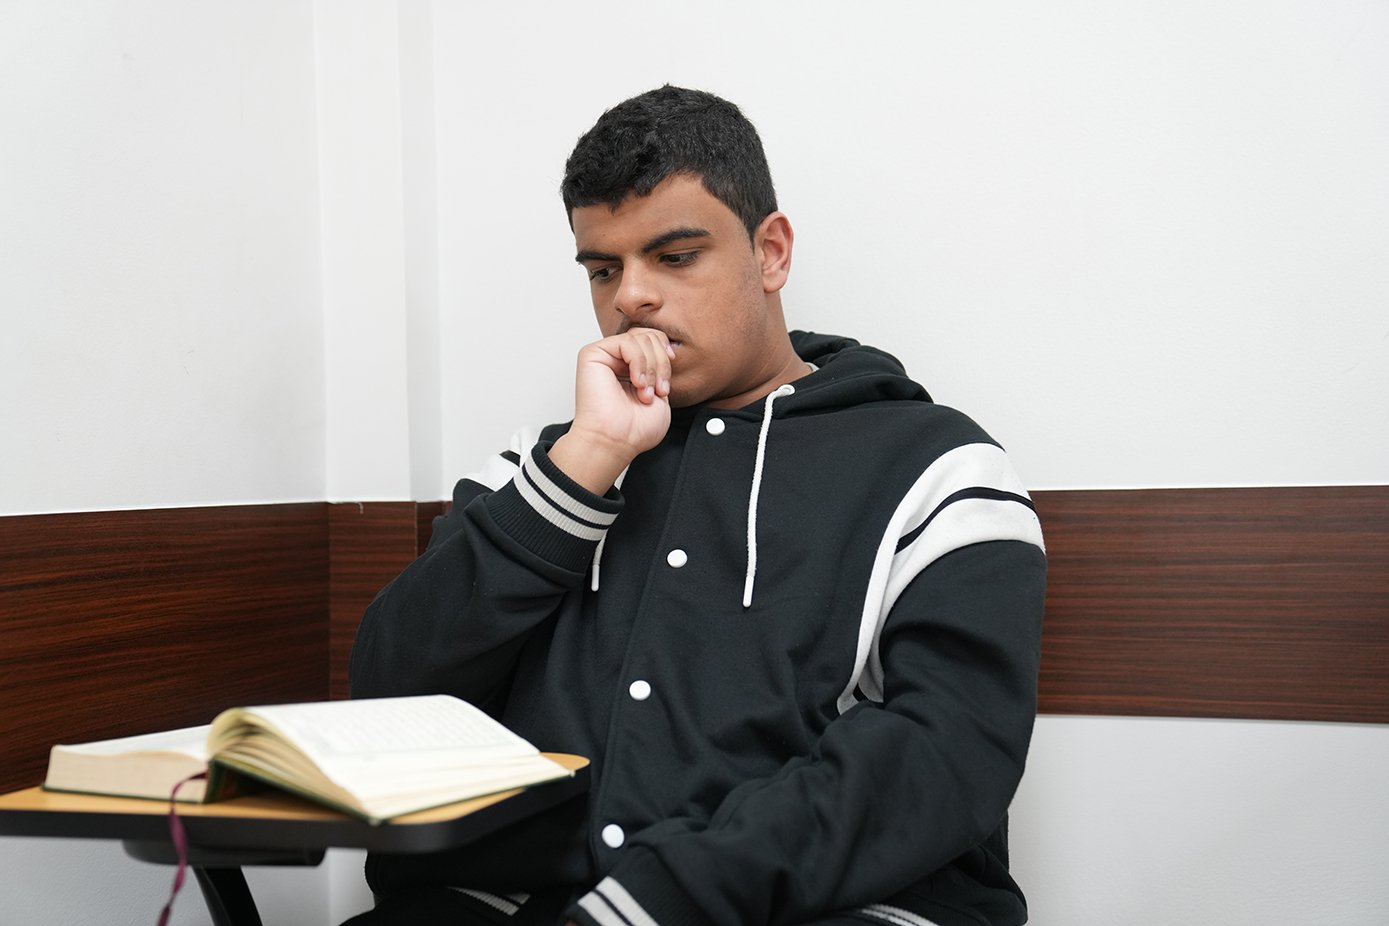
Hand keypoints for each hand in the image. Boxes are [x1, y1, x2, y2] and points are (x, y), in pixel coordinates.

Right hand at [549, 327, 674, 492]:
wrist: (615, 441)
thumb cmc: (634, 428)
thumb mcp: (660, 393)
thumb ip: (662, 367)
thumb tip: (668, 349)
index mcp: (631, 368)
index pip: (654, 341)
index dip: (665, 355)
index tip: (666, 381)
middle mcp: (618, 360)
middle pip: (650, 336)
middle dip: (661, 363)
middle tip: (658, 390)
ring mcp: (606, 355)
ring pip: (642, 338)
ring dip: (652, 367)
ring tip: (645, 392)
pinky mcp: (593, 354)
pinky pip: (627, 342)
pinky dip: (639, 362)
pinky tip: (636, 382)